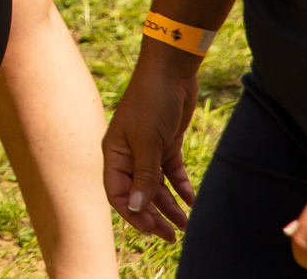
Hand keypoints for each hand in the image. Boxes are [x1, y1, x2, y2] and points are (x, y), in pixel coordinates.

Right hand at [102, 54, 201, 240]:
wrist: (171, 71)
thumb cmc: (151, 102)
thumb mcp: (148, 142)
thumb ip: (144, 176)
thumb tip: (136, 208)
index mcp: (114, 153)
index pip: (117, 193)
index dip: (132, 214)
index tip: (152, 229)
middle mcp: (128, 155)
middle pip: (138, 194)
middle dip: (153, 215)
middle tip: (171, 235)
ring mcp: (147, 150)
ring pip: (156, 186)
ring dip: (169, 205)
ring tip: (185, 224)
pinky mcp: (165, 144)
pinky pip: (171, 173)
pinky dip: (181, 187)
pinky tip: (191, 201)